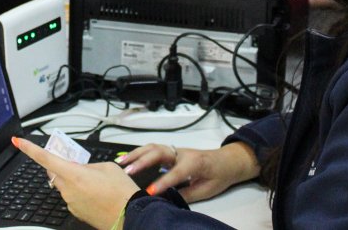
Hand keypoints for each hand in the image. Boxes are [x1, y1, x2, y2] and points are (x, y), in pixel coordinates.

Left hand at [14, 137, 137, 229]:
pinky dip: (80, 192)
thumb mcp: (106, 167)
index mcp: (73, 175)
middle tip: (80, 165)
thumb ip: (87, 165)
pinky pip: (73, 197)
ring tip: (97, 184)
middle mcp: (67, 190)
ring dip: (74, 180)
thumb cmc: (121, 192)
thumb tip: (80, 169)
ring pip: (65, 186)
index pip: (45, 158)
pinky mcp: (76, 212)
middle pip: (55, 173)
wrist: (130, 215)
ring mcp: (71, 203)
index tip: (18, 142)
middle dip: (63, 166)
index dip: (29, 149)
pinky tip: (97, 194)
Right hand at [117, 142, 258, 202]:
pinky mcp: (171, 151)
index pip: (175, 173)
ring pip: (152, 148)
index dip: (161, 183)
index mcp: (194, 162)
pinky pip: (152, 150)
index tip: (148, 192)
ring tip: (120, 163)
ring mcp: (176, 150)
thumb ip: (186, 194)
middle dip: (141, 161)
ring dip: (135, 155)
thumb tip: (167, 200)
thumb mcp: (207, 190)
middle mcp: (182, 153)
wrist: (228, 161)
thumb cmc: (219, 175)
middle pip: (158, 152)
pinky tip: (127, 160)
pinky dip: (138, 154)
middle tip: (127, 171)